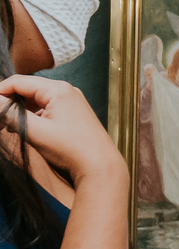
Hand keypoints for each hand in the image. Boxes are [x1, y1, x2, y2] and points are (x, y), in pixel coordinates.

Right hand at [0, 76, 124, 182]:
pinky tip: (25, 129)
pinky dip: (32, 116)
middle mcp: (67, 91)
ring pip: (35, 99)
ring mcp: (72, 102)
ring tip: (7, 126)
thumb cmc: (70, 149)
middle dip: (9, 103)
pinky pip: (46, 108)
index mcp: (58, 89)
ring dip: (19, 110)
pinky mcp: (73, 113)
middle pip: (27, 89)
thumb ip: (9, 114)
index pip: (17, 82)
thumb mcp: (34, 131)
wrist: (100, 166)